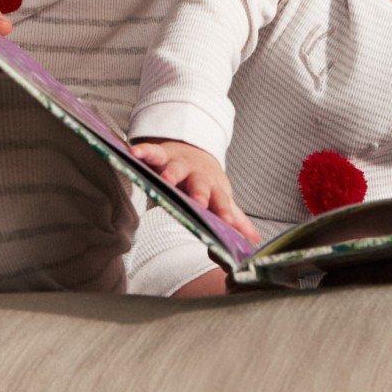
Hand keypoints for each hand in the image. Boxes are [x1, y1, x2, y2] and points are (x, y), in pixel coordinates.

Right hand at [131, 137, 256, 238]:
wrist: (196, 151)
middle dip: (199, 193)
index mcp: (214, 188)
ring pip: (175, 168)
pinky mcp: (163, 153)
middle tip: (198, 203)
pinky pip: (152, 152)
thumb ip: (237, 219)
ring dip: (171, 173)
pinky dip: (144, 152)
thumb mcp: (222, 198)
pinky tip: (134, 154)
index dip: (225, 212)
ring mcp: (180, 163)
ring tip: (165, 181)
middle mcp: (197, 175)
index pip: (221, 202)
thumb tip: (256, 240)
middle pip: (200, 184)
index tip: (228, 223)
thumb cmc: (208, 182)